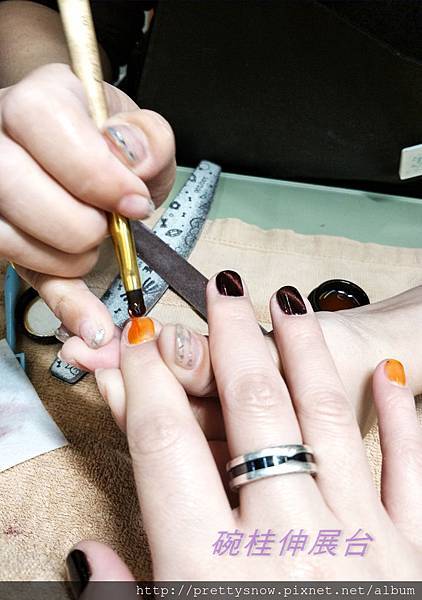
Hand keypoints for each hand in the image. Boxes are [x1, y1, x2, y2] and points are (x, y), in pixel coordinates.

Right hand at [0, 63, 174, 347]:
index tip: (134, 203)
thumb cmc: (118, 150)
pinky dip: (64, 305)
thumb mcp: (145, 135)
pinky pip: (24, 277)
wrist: (97, 169)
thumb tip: (128, 156)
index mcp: (39, 101)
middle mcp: (0, 141)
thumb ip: (147, 138)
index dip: (91, 171)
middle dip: (75, 220)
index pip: (40, 121)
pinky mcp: (6, 240)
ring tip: (94, 248)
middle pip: (8, 180)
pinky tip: (93, 324)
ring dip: (67, 257)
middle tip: (109, 228)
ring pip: (4, 234)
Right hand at [65, 273, 421, 590]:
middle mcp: (290, 546)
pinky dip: (402, 420)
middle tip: (224, 292)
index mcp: (214, 573)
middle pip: (252, 414)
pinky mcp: (417, 558)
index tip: (141, 343)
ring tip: (292, 306)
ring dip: (306, 356)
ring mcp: (365, 547)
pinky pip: (411, 472)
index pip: (165, 450)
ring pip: (328, 423)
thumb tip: (87, 560)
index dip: (146, 386)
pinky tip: (392, 379)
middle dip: (231, 342)